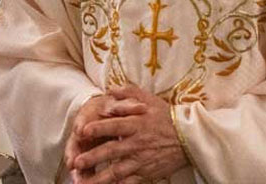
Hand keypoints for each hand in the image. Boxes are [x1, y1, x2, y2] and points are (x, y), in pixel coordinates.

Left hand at [68, 85, 188, 183]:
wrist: (188, 138)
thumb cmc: (165, 116)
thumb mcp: (148, 99)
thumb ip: (128, 92)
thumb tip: (109, 90)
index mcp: (137, 124)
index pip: (114, 126)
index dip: (98, 128)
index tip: (82, 131)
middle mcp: (137, 143)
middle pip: (112, 151)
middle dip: (93, 157)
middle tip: (76, 162)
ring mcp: (142, 161)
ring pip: (117, 172)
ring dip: (99, 178)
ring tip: (83, 182)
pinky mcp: (146, 174)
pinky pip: (129, 183)